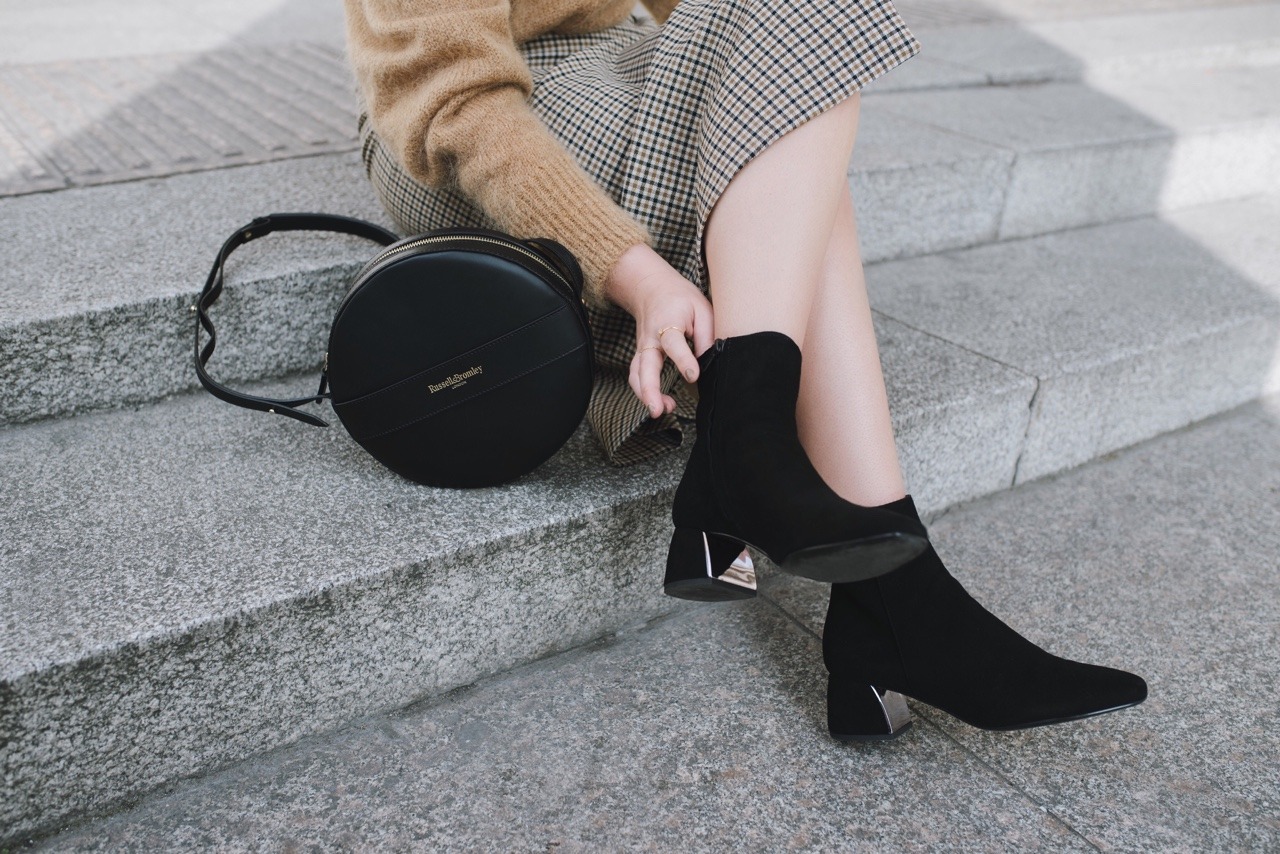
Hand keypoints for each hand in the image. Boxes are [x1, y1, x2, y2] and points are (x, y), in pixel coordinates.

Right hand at [605, 243, 714, 419]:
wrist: (650, 287)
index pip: (673, 343)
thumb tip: (710, 362)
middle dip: (649, 389)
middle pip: (645, 365)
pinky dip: (644, 392)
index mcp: (667, 322)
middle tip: (657, 409)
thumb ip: (706, 334)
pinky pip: (636, 375)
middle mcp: (650, 338)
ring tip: (660, 411)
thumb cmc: (680, 298)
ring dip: (645, 395)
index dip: (683, 360)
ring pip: (636, 374)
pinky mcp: (641, 355)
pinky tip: (659, 404)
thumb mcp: (701, 308)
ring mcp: (643, 348)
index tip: (693, 375)